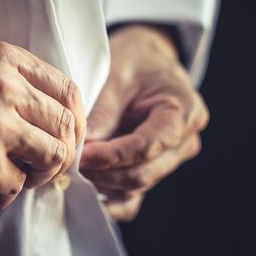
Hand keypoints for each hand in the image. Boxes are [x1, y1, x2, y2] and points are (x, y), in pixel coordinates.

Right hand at [0, 41, 85, 208]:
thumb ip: (18, 81)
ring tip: (23, 178)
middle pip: (67, 126)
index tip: (67, 137)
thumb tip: (63, 116)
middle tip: (44, 165)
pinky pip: (19, 183)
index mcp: (4, 59)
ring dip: (42, 174)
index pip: (68, 91)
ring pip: (54, 156)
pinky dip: (11, 191)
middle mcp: (3, 88)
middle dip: (63, 152)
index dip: (76, 120)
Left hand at [80, 24, 208, 220]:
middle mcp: (184, 142)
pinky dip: (109, 196)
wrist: (148, 59)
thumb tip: (84, 148)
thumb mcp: (118, 74)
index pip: (148, 146)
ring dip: (103, 183)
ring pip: (136, 186)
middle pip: (144, 173)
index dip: (114, 156)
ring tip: (74, 169)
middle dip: (104, 172)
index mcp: (184, 113)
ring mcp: (171, 160)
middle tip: (71, 163)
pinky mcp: (153, 170)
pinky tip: (86, 188)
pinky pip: (133, 196)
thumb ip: (104, 112)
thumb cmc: (136, 60)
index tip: (83, 156)